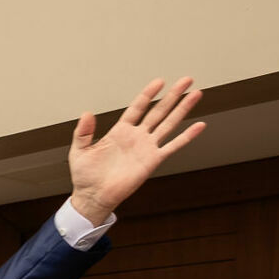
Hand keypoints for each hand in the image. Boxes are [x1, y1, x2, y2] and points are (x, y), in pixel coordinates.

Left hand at [68, 77, 205, 223]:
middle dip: (172, 95)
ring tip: (196, 94)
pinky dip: (186, 137)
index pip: (137, 107)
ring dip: (182, 109)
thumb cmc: (85, 176)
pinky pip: (172, 147)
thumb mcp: (79, 151)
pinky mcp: (152, 161)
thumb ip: (83, 132)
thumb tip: (87, 113)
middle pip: (158, 111)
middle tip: (186, 80)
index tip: (159, 82)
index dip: (148, 94)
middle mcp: (136, 137)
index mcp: (120, 131)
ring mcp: (146, 148)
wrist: (93, 197)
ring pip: (168, 124)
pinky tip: (199, 126)